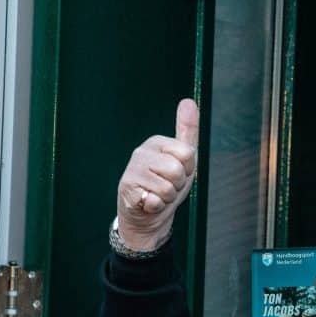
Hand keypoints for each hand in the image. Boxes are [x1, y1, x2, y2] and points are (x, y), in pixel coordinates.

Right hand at [116, 99, 198, 250]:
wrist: (148, 214)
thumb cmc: (167, 185)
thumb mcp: (183, 159)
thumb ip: (188, 131)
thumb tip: (189, 101)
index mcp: (157, 142)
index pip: (188, 153)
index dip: (188, 169)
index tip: (179, 172)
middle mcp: (141, 152)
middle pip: (177, 170)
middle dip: (177, 185)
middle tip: (167, 186)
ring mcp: (132, 170)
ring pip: (167, 188)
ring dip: (167, 198)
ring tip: (157, 194)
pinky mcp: (126, 189)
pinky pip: (155, 200)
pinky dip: (156, 207)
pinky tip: (148, 202)